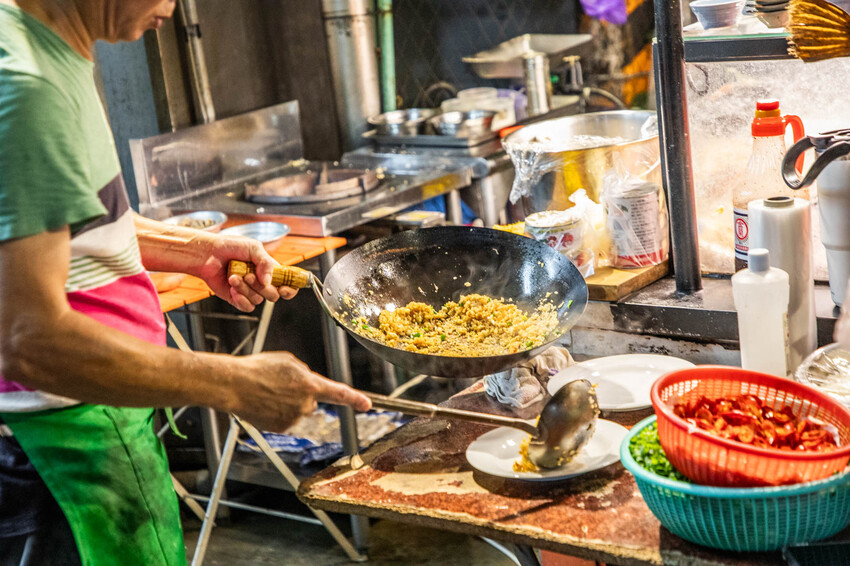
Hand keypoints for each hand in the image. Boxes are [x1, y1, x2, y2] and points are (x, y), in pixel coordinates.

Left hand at [197, 234, 297, 311]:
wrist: (208, 253)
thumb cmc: (230, 247)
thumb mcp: (253, 248)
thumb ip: (266, 263)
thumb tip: (270, 282)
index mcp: (270, 270)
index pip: (288, 283)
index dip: (290, 289)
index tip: (284, 288)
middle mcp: (261, 282)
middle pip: (274, 295)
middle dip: (262, 287)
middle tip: (249, 275)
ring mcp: (250, 291)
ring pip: (258, 300)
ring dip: (246, 289)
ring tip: (233, 276)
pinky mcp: (237, 298)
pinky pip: (247, 307)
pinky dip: (240, 299)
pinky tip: (232, 288)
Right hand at [230, 352, 371, 431]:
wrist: (234, 386)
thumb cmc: (259, 369)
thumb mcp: (288, 362)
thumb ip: (305, 374)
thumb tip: (310, 384)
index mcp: (310, 385)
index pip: (339, 393)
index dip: (355, 399)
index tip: (367, 405)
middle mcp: (306, 404)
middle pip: (311, 400)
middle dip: (300, 394)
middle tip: (278, 384)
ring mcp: (294, 419)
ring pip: (297, 410)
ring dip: (286, 402)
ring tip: (267, 391)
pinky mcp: (281, 428)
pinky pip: (285, 419)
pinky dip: (276, 412)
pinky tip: (264, 403)